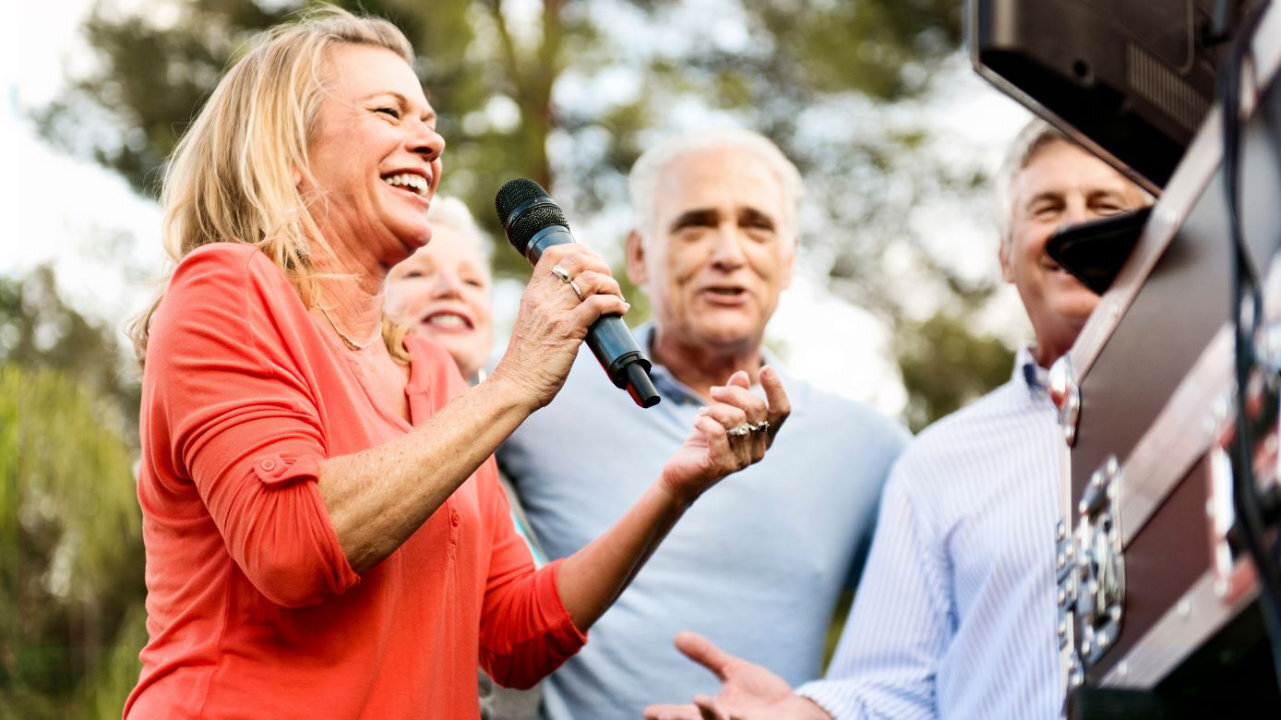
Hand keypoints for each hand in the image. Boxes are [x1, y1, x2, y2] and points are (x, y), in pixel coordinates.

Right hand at [490, 244, 627, 408]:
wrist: (515, 385)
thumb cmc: (526, 360)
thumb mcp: (532, 322)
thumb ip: (547, 306)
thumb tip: (575, 299)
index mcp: (533, 293)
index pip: (553, 253)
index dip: (579, 250)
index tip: (594, 262)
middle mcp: (543, 297)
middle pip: (577, 260)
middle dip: (601, 266)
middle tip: (609, 283)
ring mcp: (555, 312)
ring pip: (591, 279)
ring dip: (612, 286)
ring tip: (617, 298)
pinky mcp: (568, 330)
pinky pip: (598, 304)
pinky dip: (615, 303)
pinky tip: (620, 310)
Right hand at [643, 632, 831, 719]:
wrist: (799, 710)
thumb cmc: (765, 697)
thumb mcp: (733, 671)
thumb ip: (707, 656)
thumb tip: (677, 636)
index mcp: (711, 712)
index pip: (681, 715)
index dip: (664, 714)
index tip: (649, 712)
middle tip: (666, 717)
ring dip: (708, 717)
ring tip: (700, 700)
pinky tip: (734, 714)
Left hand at [658, 366, 789, 502]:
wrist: (683, 475)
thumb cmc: (705, 442)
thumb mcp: (720, 415)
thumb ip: (734, 396)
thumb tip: (742, 376)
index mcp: (764, 435)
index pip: (781, 411)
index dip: (776, 389)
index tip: (766, 368)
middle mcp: (759, 449)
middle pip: (755, 408)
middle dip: (731, 392)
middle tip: (713, 392)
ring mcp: (744, 459)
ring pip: (734, 417)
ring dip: (713, 409)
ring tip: (702, 414)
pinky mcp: (724, 464)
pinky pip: (717, 431)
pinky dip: (704, 421)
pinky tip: (696, 422)